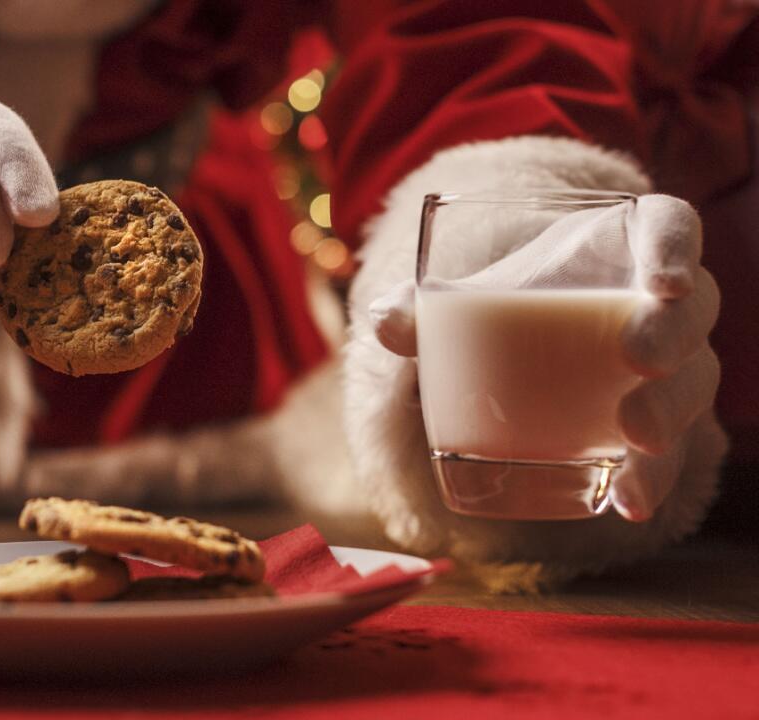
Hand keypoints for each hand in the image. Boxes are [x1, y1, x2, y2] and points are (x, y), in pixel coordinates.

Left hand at [369, 195, 720, 520]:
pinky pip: (673, 452)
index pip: (669, 227)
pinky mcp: (660, 426)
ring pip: (692, 383)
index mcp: (622, 251)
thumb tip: (384, 322)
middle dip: (672, 335)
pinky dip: (655, 478)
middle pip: (690, 312)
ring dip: (672, 410)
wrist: (519, 353)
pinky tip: (630, 502)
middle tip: (637, 359)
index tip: (661, 279)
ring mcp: (671, 369)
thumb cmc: (505, 307)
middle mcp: (662, 307)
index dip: (674, 247)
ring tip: (636, 437)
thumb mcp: (468, 302)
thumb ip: (423, 309)